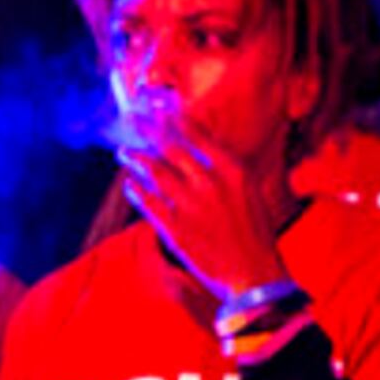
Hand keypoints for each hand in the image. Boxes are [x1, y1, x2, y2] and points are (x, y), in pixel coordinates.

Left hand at [122, 109, 293, 300]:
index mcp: (231, 170)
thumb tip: (195, 150)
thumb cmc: (255, 233)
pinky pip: (147, 202)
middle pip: (168, 148)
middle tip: (130, 119)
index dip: (170, 118)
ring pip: (153, 172)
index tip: (154, 105)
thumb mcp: (248, 191)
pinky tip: (130, 185)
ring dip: (135, 159)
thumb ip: (222, 169)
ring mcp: (189, 205)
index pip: (195, 134)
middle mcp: (208, 182)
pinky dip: (136, 191)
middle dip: (145, 130)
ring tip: (124, 153)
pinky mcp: (174, 228)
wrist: (253, 274)